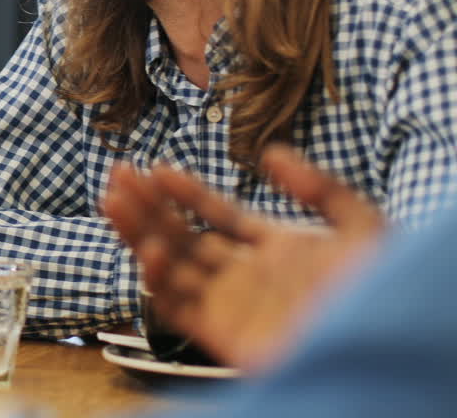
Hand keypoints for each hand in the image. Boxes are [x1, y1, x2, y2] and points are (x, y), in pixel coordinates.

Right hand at [102, 145, 383, 370]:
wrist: (387, 345)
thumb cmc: (385, 292)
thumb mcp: (362, 226)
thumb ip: (319, 188)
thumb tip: (270, 154)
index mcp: (278, 251)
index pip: (219, 215)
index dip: (187, 192)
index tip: (158, 166)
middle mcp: (247, 277)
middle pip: (185, 236)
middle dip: (149, 205)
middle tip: (117, 172)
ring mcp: (232, 306)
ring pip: (172, 265)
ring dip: (139, 233)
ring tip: (112, 198)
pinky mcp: (223, 335)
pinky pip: (179, 307)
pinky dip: (158, 280)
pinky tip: (152, 249)